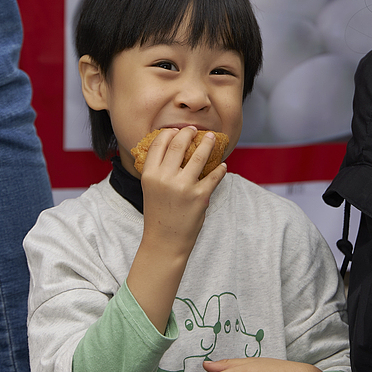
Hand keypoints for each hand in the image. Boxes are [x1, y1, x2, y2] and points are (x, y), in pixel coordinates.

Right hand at [139, 127, 225, 255]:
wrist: (165, 241)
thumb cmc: (158, 214)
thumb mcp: (150, 189)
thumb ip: (158, 170)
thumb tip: (173, 148)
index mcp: (150, 175)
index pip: (159, 144)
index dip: (169, 133)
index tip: (177, 130)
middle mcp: (165, 178)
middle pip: (179, 144)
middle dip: (188, 133)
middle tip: (194, 130)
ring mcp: (183, 187)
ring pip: (199, 156)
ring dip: (208, 144)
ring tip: (212, 138)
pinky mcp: (200, 197)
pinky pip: (214, 176)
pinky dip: (220, 169)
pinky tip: (222, 166)